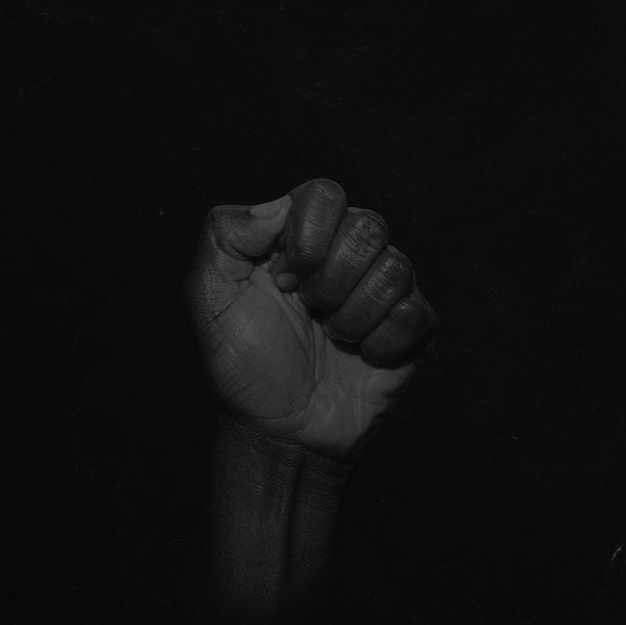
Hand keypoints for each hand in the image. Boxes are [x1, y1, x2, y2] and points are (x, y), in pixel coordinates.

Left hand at [181, 178, 438, 463]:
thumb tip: (278, 207)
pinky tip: (361, 356)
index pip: (324, 194)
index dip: (306, 238)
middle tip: (308, 311)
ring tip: (332, 337)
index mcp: (302, 235)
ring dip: (352, 316)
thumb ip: (223, 235)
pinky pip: (416, 315)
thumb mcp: (209, 299)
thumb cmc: (245, 364)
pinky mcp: (414, 327)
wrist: (280, 430)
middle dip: (329, 281)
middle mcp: (348, 253)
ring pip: (395, 270)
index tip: (282, 281)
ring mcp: (384, 289)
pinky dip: (380, 345)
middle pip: (367, 227)